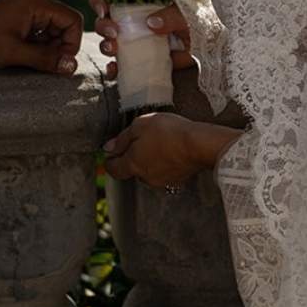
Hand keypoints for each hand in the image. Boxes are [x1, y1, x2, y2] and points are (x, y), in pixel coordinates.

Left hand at [0, 0, 81, 74]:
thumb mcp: (13, 52)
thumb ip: (45, 59)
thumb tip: (71, 66)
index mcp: (35, 3)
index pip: (72, 19)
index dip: (71, 44)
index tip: (59, 62)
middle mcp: (33, 2)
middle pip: (62, 24)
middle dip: (58, 47)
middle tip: (42, 65)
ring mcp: (23, 9)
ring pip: (49, 30)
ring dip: (45, 48)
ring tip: (27, 60)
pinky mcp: (15, 17)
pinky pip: (35, 31)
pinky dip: (34, 45)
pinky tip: (20, 55)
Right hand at [90, 0, 195, 76]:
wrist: (214, 43)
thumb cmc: (202, 18)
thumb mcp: (187, 12)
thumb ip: (170, 15)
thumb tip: (151, 23)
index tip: (104, 9)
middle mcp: (135, 18)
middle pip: (107, 18)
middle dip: (103, 26)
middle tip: (112, 33)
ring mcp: (137, 39)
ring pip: (111, 41)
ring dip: (106, 46)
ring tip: (113, 50)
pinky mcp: (142, 59)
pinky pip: (122, 64)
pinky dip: (115, 68)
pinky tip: (114, 70)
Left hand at [103, 113, 241, 188]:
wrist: (198, 145)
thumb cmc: (168, 131)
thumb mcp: (140, 125)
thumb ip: (122, 138)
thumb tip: (107, 148)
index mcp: (132, 163)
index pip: (114, 169)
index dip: (110, 161)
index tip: (111, 152)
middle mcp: (145, 177)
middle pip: (132, 170)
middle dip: (133, 157)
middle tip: (142, 139)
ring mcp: (161, 181)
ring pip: (149, 171)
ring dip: (150, 160)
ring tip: (160, 142)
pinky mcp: (177, 180)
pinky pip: (164, 172)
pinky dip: (165, 164)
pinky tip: (172, 150)